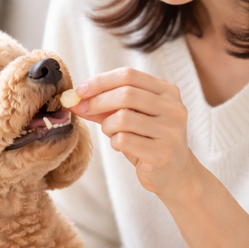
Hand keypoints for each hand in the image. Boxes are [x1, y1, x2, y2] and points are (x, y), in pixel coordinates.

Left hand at [71, 67, 196, 201]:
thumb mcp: (129, 117)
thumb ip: (105, 106)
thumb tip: (74, 100)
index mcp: (167, 91)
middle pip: (126, 93)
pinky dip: (114, 142)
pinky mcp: (161, 153)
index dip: (100, 81)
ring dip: (107, 125)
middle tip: (83, 109)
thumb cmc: (148, 140)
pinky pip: (125, 141)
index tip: (80, 91)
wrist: (175, 173)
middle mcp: (173, 108)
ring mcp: (170, 131)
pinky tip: (120, 145)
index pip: (129, 75)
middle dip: (98, 101)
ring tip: (111, 132)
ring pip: (123, 118)